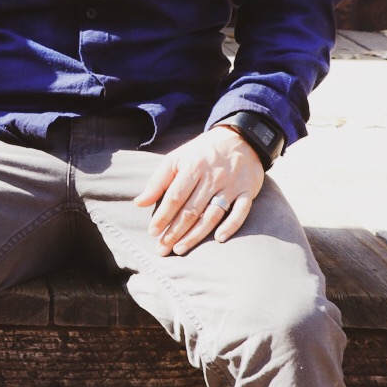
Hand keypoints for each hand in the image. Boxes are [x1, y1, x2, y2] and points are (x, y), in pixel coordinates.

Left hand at [133, 126, 264, 255]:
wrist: (240, 138)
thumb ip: (158, 181)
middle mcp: (213, 177)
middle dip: (175, 231)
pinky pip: (240, 212)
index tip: (152, 232)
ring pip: (212, 214)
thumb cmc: (202, 152)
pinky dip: (231, 226)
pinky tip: (218, 239)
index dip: (163, 216)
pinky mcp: (248, 191)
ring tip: (180, 249)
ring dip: (196, 234)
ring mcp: (231, 185)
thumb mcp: (177, 158)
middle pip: (192, 210)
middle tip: (162, 249)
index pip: (175, 197)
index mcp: (193, 167)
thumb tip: (139, 203)